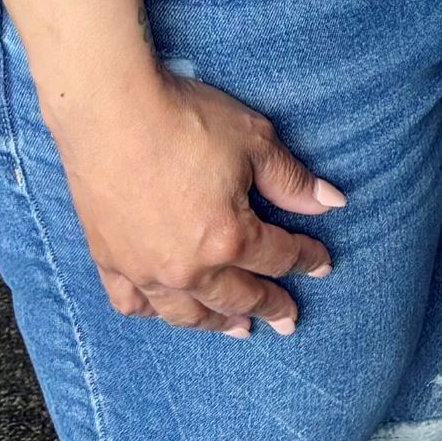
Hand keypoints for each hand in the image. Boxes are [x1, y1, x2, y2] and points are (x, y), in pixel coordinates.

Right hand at [55, 70, 343, 335]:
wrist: (110, 112)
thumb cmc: (186, 120)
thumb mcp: (254, 141)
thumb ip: (292, 180)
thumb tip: (332, 202)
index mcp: (228, 239)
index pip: (279, 257)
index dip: (307, 259)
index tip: (323, 264)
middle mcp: (187, 267)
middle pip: (238, 296)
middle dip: (269, 307)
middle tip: (288, 322)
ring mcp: (144, 270)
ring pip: (187, 312)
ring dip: (217, 322)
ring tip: (238, 328)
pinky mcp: (109, 260)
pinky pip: (132, 303)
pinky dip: (154, 312)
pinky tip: (166, 311)